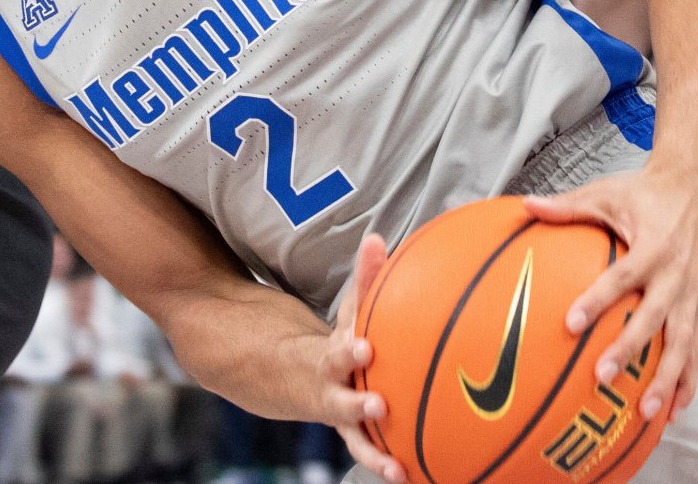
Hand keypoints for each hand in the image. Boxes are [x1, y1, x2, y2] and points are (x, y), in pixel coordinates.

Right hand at [317, 234, 399, 483]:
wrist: (289, 376)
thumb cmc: (337, 339)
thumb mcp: (348, 311)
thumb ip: (365, 278)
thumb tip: (377, 238)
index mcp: (331, 356)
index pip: (340, 350)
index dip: (350, 350)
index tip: (365, 348)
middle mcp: (330, 389)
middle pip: (341, 400)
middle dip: (358, 406)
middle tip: (379, 407)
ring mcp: (338, 417)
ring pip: (354, 438)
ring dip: (374, 454)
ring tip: (396, 470)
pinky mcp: (351, 435)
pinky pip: (368, 453)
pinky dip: (385, 465)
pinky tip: (409, 477)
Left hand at [525, 166, 697, 421]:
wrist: (691, 189)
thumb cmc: (642, 194)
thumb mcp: (605, 194)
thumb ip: (567, 205)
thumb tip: (525, 205)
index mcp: (653, 246)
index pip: (622, 277)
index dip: (597, 300)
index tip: (570, 324)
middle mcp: (676, 274)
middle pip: (654, 318)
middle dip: (630, 350)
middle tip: (601, 377)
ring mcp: (691, 295)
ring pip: (682, 344)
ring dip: (667, 380)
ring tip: (647, 413)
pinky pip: (695, 350)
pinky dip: (687, 381)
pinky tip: (674, 412)